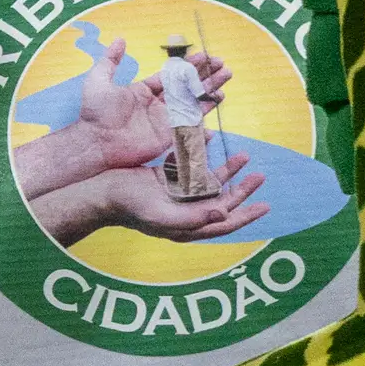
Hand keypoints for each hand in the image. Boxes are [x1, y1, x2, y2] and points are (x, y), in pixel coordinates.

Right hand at [29, 155, 267, 243]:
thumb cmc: (128, 206)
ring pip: (209, 182)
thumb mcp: (161, 215)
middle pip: (221, 201)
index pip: (223, 222)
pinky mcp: (165, 180)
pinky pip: (190, 167)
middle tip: (260, 176)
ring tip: (244, 156)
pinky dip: (202, 155)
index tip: (265, 205)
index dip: (245, 215)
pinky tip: (211, 139)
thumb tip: (224, 212)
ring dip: (226, 169)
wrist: (100, 192)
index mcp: (185, 226)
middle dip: (242, 189)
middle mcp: (183, 211)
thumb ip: (194, 217)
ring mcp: (174, 195)